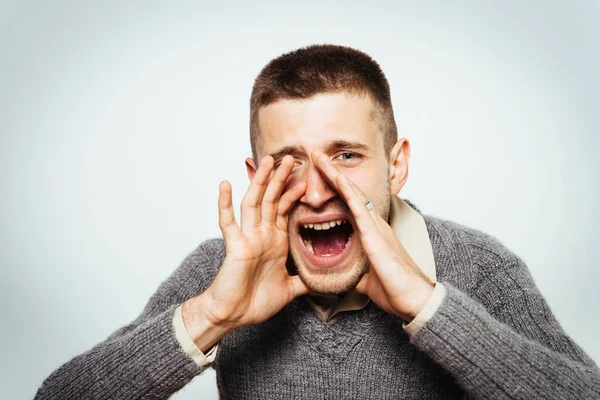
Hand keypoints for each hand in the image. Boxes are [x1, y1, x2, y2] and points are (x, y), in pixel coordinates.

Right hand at [199, 155, 308, 329]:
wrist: (233, 315)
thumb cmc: (255, 301)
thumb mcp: (289, 289)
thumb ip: (303, 281)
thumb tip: (323, 281)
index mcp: (274, 241)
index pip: (284, 210)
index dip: (294, 194)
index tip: (306, 179)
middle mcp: (261, 235)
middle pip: (271, 199)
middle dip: (280, 179)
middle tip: (290, 158)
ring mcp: (247, 238)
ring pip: (254, 203)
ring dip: (260, 182)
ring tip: (267, 161)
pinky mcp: (235, 247)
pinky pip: (228, 223)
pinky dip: (225, 204)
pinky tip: (224, 184)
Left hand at [313, 151, 433, 321]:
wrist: (414, 299)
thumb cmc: (394, 290)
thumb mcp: (366, 277)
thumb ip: (355, 271)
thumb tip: (342, 276)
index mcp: (371, 233)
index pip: (349, 204)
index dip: (335, 187)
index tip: (320, 175)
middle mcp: (374, 224)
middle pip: (350, 192)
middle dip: (332, 173)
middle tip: (316, 155)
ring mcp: (376, 227)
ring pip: (353, 193)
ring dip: (335, 174)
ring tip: (319, 158)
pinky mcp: (376, 235)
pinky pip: (359, 208)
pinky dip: (346, 191)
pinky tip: (336, 178)